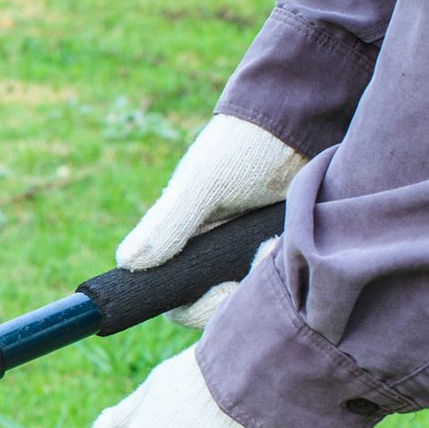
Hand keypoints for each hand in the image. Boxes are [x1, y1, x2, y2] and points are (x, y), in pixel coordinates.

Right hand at [120, 115, 305, 327]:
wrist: (300, 120)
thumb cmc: (244, 146)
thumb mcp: (203, 184)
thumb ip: (167, 223)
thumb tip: (128, 263)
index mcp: (186, 246)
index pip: (182, 305)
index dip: (200, 308)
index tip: (224, 288)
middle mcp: (217, 258)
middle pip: (223, 307)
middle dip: (244, 289)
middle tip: (264, 252)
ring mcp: (253, 256)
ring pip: (257, 296)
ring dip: (269, 275)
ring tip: (281, 238)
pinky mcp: (289, 251)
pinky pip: (290, 280)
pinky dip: (291, 265)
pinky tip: (295, 238)